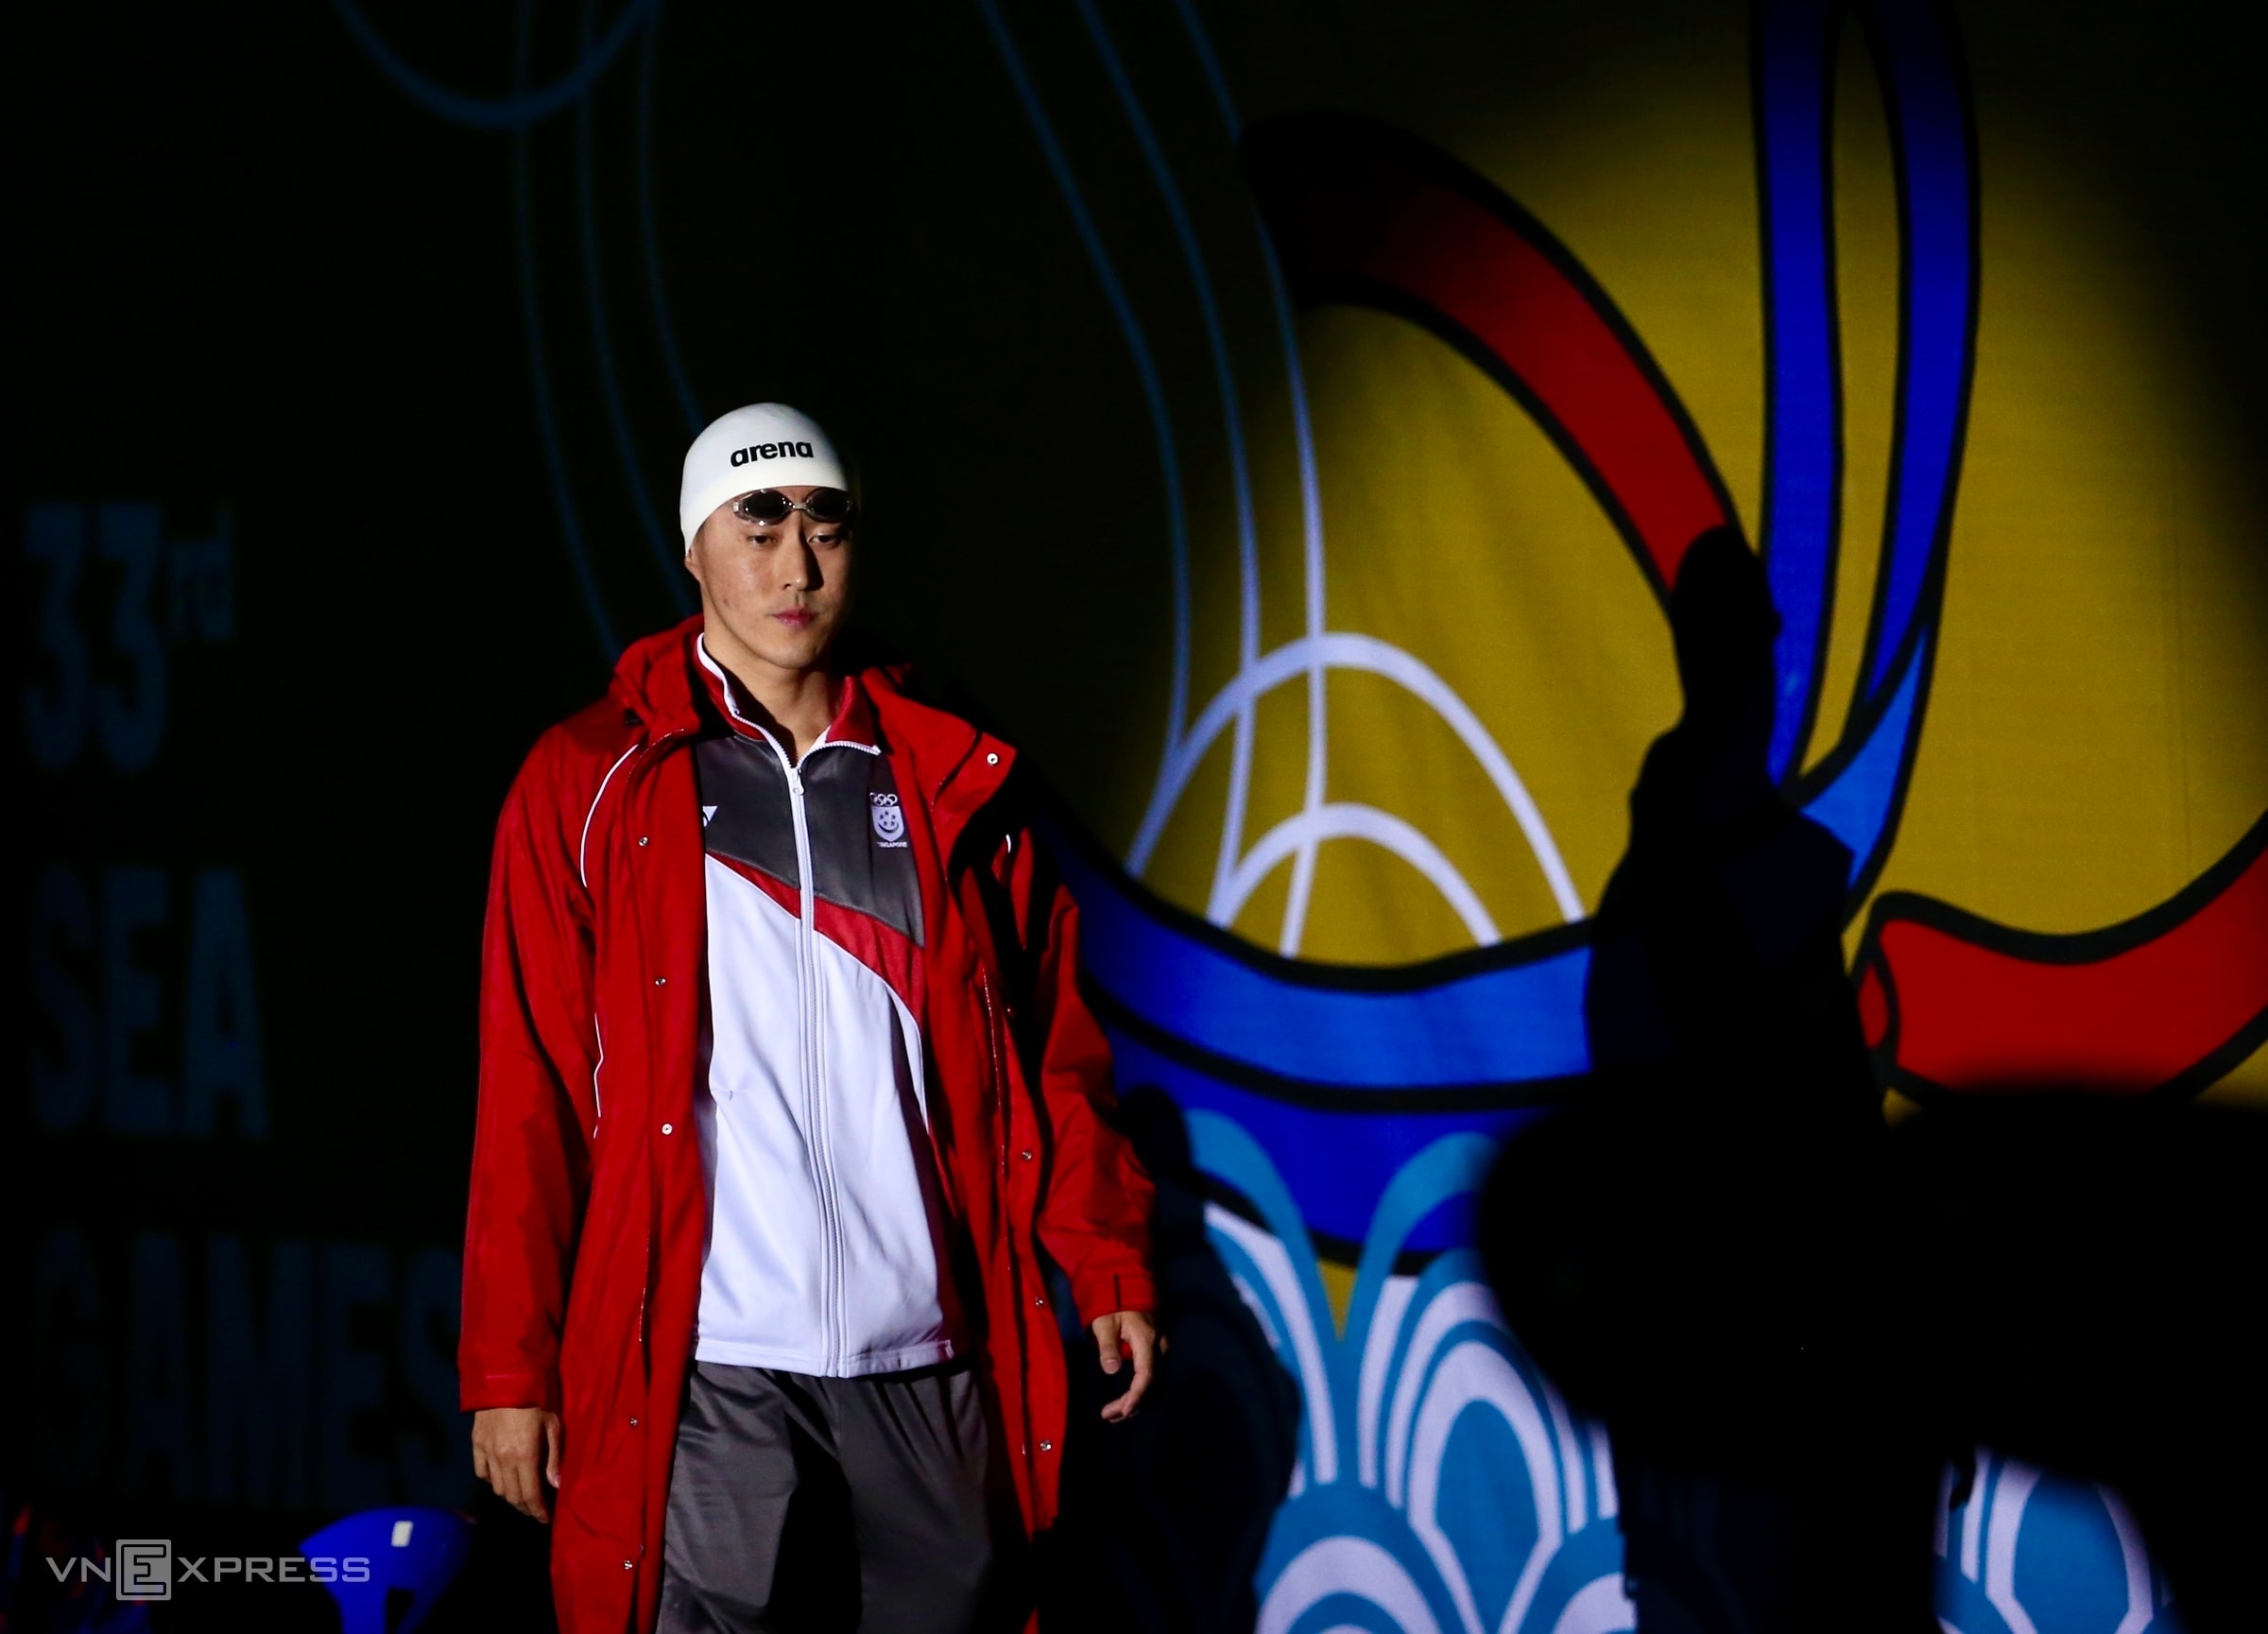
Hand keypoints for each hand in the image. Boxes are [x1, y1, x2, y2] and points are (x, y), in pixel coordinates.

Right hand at [472, 1407, 563, 1522]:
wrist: (505, 1377)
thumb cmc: (537, 1399)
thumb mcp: (553, 1425)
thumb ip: (554, 1457)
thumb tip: (557, 1485)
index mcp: (525, 1455)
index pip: (530, 1495)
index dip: (538, 1511)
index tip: (545, 1519)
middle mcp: (503, 1459)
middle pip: (513, 1496)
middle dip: (526, 1508)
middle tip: (536, 1510)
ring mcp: (487, 1453)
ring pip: (498, 1488)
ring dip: (510, 1497)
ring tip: (522, 1498)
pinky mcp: (476, 1445)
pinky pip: (482, 1473)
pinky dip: (493, 1482)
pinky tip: (502, 1480)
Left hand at [1092, 1310, 1164, 1421]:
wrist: (1129, 1284)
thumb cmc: (1113, 1303)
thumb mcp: (1104, 1322)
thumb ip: (1107, 1345)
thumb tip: (1111, 1370)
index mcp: (1146, 1340)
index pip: (1146, 1376)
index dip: (1135, 1396)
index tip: (1122, 1411)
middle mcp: (1159, 1347)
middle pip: (1152, 1385)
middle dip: (1132, 1405)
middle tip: (1108, 1416)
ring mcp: (1161, 1348)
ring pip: (1156, 1384)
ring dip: (1137, 1402)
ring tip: (1114, 1415)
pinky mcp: (1158, 1350)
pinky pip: (1154, 1377)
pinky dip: (1141, 1393)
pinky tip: (1126, 1401)